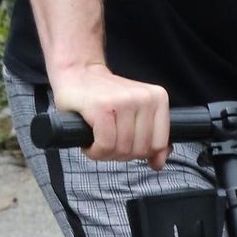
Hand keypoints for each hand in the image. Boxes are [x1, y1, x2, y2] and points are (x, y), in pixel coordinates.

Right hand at [51, 63, 170, 168]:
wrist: (78, 73)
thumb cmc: (104, 97)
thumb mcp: (135, 115)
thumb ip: (151, 138)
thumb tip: (159, 163)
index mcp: (158, 98)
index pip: (158, 144)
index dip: (140, 153)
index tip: (125, 145)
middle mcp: (145, 98)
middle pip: (139, 150)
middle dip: (120, 154)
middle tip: (106, 142)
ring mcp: (124, 101)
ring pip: (122, 150)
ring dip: (105, 154)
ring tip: (97, 140)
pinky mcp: (102, 108)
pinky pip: (105, 146)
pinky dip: (94, 151)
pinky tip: (90, 143)